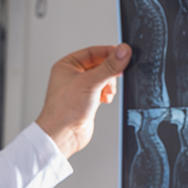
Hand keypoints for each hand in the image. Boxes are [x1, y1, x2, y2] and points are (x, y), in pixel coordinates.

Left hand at [36, 44, 130, 158]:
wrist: (63, 135)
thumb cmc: (64, 109)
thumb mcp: (90, 82)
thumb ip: (109, 66)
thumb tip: (123, 51)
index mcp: (67, 65)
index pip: (93, 52)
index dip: (109, 52)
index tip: (124, 53)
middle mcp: (73, 76)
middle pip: (100, 65)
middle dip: (109, 72)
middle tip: (118, 74)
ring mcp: (80, 89)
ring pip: (103, 79)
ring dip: (108, 85)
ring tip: (106, 92)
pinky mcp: (87, 101)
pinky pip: (102, 91)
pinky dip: (107, 94)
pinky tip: (104, 99)